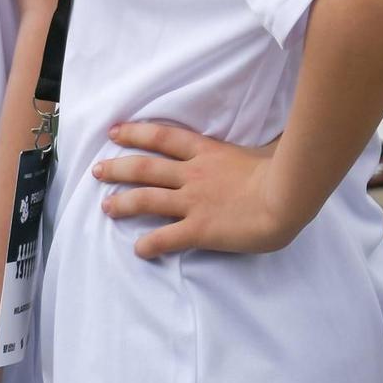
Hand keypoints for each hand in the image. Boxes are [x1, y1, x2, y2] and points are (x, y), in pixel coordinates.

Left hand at [94, 122, 302, 258]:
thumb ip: (259, 145)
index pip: (162, 137)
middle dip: (117, 168)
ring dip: (122, 203)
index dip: (135, 133)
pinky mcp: (199, 228)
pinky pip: (167, 237)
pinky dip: (149, 243)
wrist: (286, 196)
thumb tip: (274, 135)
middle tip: (96, 171)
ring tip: (106, 207)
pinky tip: (138, 249)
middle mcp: (192, 174)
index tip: (114, 132)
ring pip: (146, 198)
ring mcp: (193, 201)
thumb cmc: (282, 171)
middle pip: (144, 167)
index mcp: (206, 152)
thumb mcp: (265, 149)